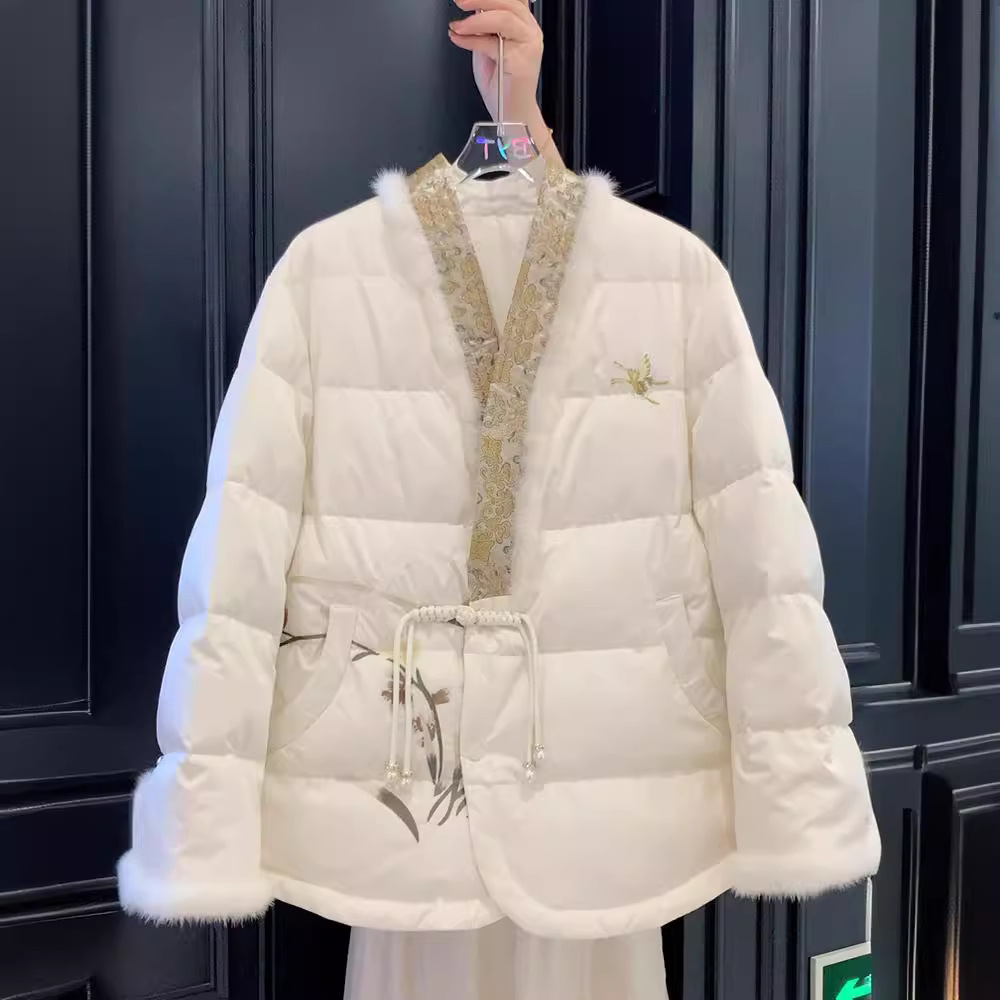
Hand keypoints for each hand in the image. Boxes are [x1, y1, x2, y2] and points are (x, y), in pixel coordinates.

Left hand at [448, 0, 542, 124]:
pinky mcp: (521, 62)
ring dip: (475, 20)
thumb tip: (473, 6)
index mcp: (524, 24)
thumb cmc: (500, 83)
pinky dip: (471, 40)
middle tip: (459, 1)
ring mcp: (529, 46)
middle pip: (508, 2)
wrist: (510, 114)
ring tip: (457, 25)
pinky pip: (493, 43)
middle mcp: (530, 31)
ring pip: (503, 18)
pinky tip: (458, 39)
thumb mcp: (488, 45)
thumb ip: (484, 26)